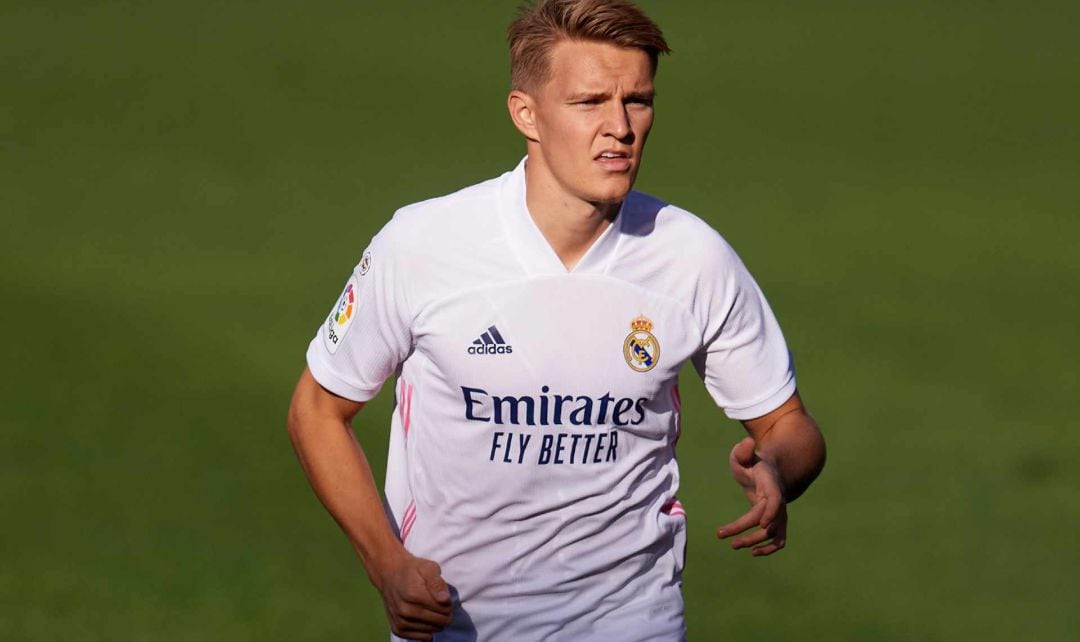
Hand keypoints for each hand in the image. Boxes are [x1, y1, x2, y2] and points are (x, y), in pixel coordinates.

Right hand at [373, 553, 453, 640]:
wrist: (389, 574)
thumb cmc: (413, 570)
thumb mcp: (428, 567)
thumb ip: (437, 583)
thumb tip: (445, 600)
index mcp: (414, 595)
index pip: (445, 609)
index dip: (448, 602)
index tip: (441, 595)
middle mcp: (406, 611)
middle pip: (440, 621)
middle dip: (444, 613)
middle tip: (437, 602)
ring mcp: (401, 621)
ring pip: (433, 630)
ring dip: (436, 621)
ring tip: (429, 608)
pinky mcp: (398, 629)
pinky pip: (423, 637)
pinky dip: (427, 630)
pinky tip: (424, 618)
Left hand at [717, 437, 787, 556]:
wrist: (770, 472)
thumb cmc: (752, 464)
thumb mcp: (743, 455)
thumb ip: (742, 450)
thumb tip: (748, 443)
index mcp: (771, 485)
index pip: (776, 500)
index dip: (771, 512)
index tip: (762, 524)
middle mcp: (779, 502)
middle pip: (767, 521)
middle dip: (747, 531)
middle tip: (721, 534)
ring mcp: (780, 514)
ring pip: (773, 534)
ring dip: (755, 542)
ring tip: (733, 545)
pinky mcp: (778, 522)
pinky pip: (779, 540)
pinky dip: (770, 549)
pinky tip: (753, 552)